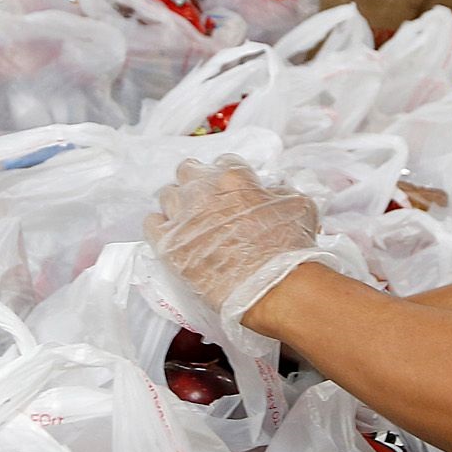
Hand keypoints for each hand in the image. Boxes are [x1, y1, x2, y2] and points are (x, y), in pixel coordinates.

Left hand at [145, 157, 329, 325]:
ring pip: (167, 195)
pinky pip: (151, 224)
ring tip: (189, 221)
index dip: (229, 177)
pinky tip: (172, 236)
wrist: (271, 288)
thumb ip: (282, 193)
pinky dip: (160, 227)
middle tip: (207, 201)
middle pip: (188, 171)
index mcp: (234, 178)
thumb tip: (273, 193)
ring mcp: (183, 217)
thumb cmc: (289, 249)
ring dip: (177, 204)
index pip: (224, 163)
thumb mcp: (300, 208)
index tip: (234, 191)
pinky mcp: (168, 244)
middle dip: (196, 182)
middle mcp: (204, 191)